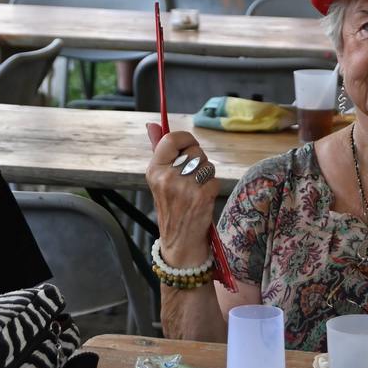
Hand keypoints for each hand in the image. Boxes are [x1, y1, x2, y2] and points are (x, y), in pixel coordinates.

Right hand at [144, 125, 218, 267]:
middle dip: (198, 161)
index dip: (185, 139)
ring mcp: (185, 188)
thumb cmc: (171, 207)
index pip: (172, 138)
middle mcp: (167, 177)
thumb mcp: (159, 179)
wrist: (180, 243)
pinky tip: (203, 199)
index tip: (188, 147)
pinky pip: (215, 179)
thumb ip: (158, 150)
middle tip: (191, 179)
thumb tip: (152, 124)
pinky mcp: (201, 197)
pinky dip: (213, 187)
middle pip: (194, 150)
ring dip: (207, 174)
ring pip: (207, 164)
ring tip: (196, 190)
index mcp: (154, 170)